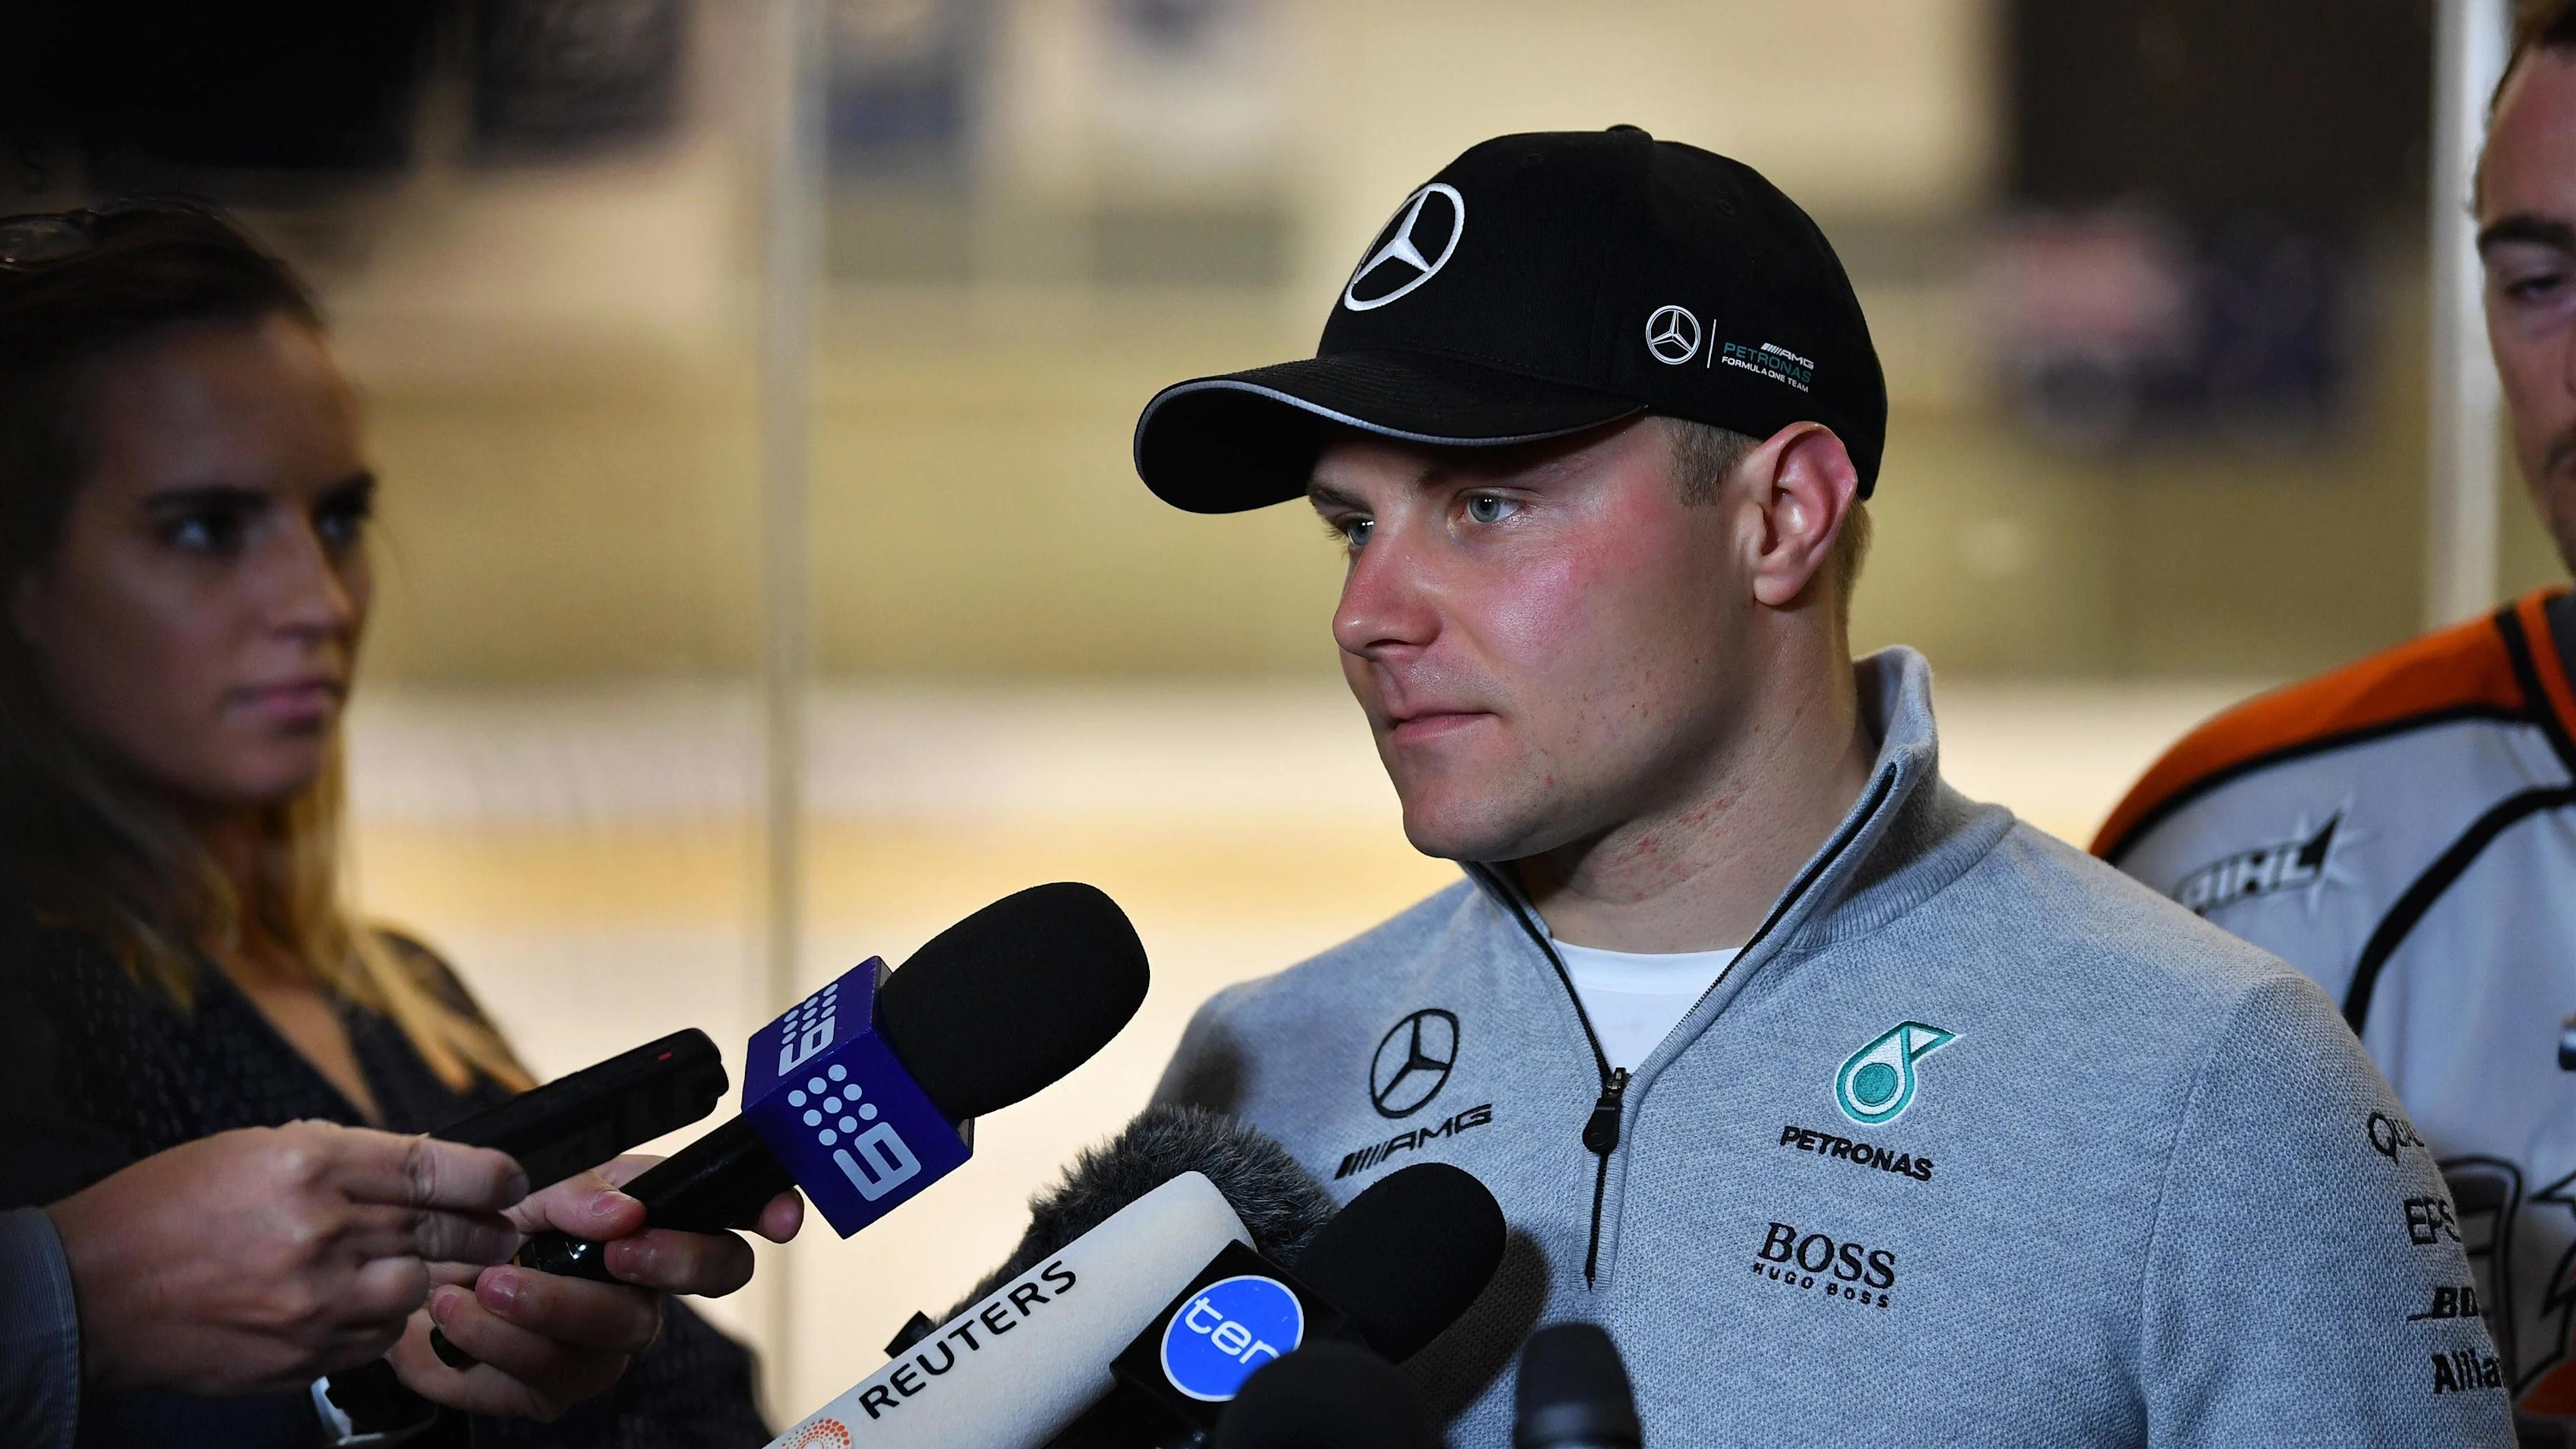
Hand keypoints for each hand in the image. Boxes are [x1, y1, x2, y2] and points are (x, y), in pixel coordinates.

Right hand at [45, 1121, 525, 1395]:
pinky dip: (388, 1319)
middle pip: (444, 1229)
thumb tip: (423, 1168)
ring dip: (438, 1276)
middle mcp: (321, 1232)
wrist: (95, 1290)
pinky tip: (372, 1302)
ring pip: (420, 1287)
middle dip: (487, 1230)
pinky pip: (380, 1337)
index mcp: (311, 1165)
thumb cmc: (171, 1209)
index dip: (491, 1177)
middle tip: (504, 1229)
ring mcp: (314, 1300)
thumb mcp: (259, 1150)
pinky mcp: (305, 1353)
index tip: (513, 1180)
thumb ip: (347, 1159)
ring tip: (437, 1264)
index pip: (435, 1169)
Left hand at [389, 1155, 801, 1419]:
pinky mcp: (551, 1390)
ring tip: (486, 1282)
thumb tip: (626, 1212)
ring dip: (548, 1307)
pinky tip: (454, 1312)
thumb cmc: (478, 1224)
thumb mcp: (527, 1183)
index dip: (768, 1213)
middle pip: (701, 1283)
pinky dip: (492, 1340)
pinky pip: (544, 1376)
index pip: (731, 1219)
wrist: (401, 1278)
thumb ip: (580, 1188)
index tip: (778, 1217)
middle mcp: (644, 1289)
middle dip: (670, 1263)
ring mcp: (604, 1345)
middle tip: (616, 1249)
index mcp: (650, 1224)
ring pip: (616, 1337)